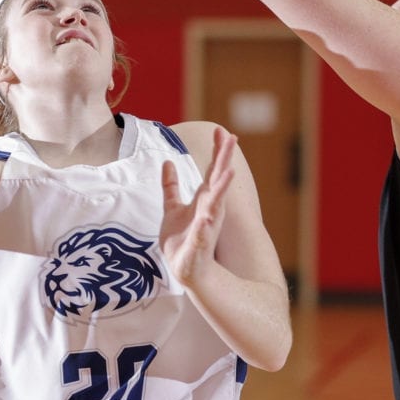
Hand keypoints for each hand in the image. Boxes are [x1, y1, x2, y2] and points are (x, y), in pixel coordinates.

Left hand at [159, 127, 236, 287]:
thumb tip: (167, 162)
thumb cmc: (182, 239)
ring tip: (229, 171)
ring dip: (222, 188)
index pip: (212, 170)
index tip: (221, 130)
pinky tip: (208, 216)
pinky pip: (203, 232)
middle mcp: (209, 208)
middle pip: (218, 179)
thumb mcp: (172, 207)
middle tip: (232, 138)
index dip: (217, 151)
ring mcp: (206, 225)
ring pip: (216, 203)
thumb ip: (170, 185)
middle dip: (224, 159)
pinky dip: (206, 224)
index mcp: (204, 199)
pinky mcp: (199, 244)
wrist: (184, 269)